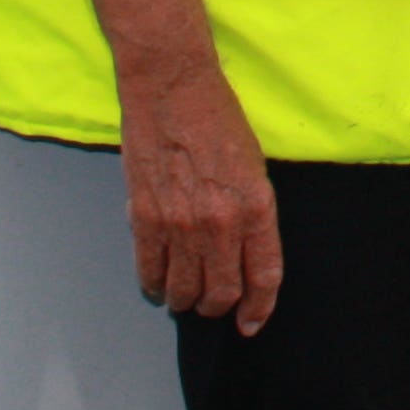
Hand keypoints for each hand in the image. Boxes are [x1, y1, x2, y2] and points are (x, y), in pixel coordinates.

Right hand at [121, 60, 282, 334]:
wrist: (172, 87)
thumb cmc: (217, 118)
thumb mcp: (254, 165)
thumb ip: (251, 212)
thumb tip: (244, 252)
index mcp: (256, 206)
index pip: (264, 275)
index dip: (259, 307)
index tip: (251, 322)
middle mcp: (220, 222)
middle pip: (222, 292)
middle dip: (219, 306)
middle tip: (214, 304)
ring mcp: (180, 224)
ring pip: (184, 289)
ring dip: (186, 300)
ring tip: (186, 295)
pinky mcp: (145, 218)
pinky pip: (150, 270)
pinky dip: (155, 284)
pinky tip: (158, 283)